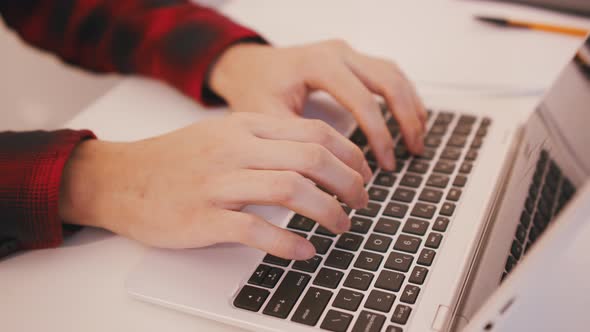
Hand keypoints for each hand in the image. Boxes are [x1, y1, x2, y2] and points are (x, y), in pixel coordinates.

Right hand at [59, 113, 371, 259]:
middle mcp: (236, 150)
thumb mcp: (222, 135)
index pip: (313, 131)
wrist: (121, 179)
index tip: (364, 172)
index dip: (349, 153)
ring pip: (290, 190)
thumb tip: (315, 156)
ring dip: (327, 210)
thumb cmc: (176, 160)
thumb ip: (265, 140)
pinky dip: (288, 243)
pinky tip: (305, 252)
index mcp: (245, 126)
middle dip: (348, 181)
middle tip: (363, 200)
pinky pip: (255, 229)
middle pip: (311, 158)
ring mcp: (219, 183)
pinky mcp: (203, 218)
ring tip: (343, 225)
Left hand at [208, 40, 426, 169]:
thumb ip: (298, 141)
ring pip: (394, 74)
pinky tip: (410, 117)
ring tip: (418, 138)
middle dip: (406, 119)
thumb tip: (328, 175)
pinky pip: (387, 73)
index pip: (362, 100)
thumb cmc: (254, 88)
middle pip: (388, 81)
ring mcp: (346, 53)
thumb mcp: (267, 118)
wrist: (247, 67)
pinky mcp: (351, 59)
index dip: (379, 134)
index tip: (386, 163)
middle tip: (414, 150)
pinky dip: (403, 96)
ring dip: (411, 106)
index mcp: (317, 64)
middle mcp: (337, 52)